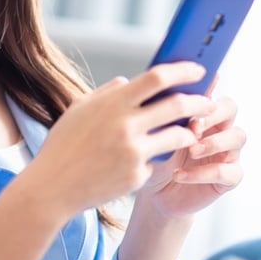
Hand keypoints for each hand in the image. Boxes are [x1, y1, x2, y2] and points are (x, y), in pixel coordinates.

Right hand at [26, 62, 214, 216]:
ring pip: (178, 136)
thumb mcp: (79, 109)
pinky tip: (147, 161)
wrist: (52, 188)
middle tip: (208, 103)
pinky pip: (157, 162)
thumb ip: (106, 93)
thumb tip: (128, 80)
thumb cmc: (62, 146)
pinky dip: (156, 159)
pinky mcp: (137, 176)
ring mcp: (134, 153)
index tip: (198, 71)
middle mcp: (126, 126)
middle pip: (178, 105)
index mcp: (113, 103)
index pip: (158, 78)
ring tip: (190, 132)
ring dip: (189, 132)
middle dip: (199, 102)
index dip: (183, 71)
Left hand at [137, 87, 245, 218]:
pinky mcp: (229, 178)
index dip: (205, 95)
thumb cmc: (156, 158)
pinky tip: (180, 174)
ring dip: (214, 142)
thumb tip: (129, 81)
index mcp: (203, 113)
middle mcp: (220, 129)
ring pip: (238, 137)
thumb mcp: (153, 134)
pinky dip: (203, 173)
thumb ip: (155, 112)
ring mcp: (228, 152)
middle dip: (213, 115)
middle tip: (192, 126)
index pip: (211, 91)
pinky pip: (228, 171)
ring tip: (191, 150)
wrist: (154, 194)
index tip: (188, 100)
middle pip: (230, 108)